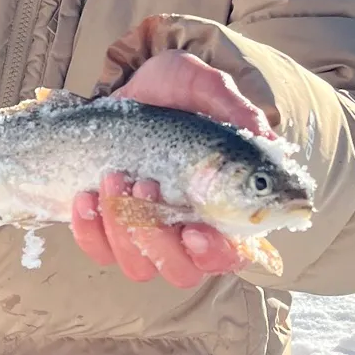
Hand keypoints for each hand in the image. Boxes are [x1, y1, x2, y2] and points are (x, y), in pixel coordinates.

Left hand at [70, 49, 271, 286]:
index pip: (230, 254)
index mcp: (221, 204)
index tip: (193, 230)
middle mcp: (186, 228)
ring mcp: (145, 232)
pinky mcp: (107, 227)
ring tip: (114, 176)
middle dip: (157, 237)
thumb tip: (268, 140)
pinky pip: (98, 250)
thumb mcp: (201, 85)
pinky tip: (86, 195)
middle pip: (181, 271)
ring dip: (122, 226)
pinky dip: (89, 228)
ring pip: (138, 266)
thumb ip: (233, 109)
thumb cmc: (173, 89)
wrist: (125, 83)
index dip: (215, 254)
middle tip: (145, 184)